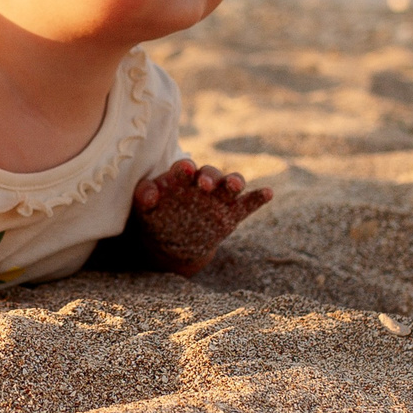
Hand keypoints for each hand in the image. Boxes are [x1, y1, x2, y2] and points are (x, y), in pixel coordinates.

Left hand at [131, 159, 271, 275]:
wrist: (172, 244)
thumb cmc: (157, 218)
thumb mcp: (145, 210)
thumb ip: (145, 198)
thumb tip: (149, 193)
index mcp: (181, 178)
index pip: (185, 168)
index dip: (185, 168)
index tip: (185, 170)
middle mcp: (203, 183)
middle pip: (211, 173)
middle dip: (210, 177)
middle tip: (205, 184)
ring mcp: (220, 198)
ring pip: (231, 184)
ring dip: (235, 181)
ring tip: (235, 185)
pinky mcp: (232, 213)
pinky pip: (248, 203)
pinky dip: (258, 197)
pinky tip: (267, 193)